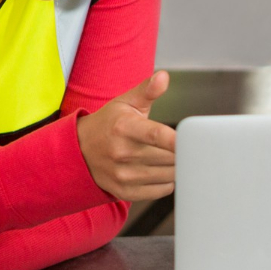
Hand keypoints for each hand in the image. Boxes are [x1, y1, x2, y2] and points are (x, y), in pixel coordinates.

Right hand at [78, 71, 176, 201]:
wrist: (80, 151)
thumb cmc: (108, 124)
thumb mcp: (125, 102)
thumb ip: (148, 90)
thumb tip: (164, 77)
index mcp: (124, 127)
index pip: (155, 135)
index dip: (175, 140)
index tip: (191, 140)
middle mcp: (121, 152)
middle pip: (168, 157)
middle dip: (182, 152)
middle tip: (186, 145)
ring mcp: (123, 175)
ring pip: (168, 175)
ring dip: (177, 167)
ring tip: (173, 156)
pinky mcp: (125, 192)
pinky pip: (161, 190)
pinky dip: (168, 182)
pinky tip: (163, 171)